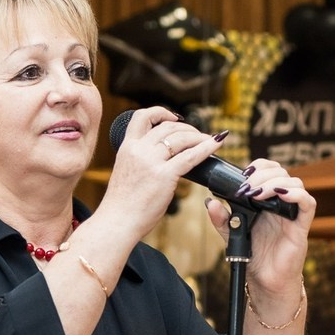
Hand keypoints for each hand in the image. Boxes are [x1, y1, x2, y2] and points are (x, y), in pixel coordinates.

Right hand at [100, 107, 229, 242]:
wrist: (117, 222)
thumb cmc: (122, 205)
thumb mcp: (126, 173)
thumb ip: (141, 162)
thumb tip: (162, 161)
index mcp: (126, 148)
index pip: (142, 117)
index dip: (160, 112)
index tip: (174, 118)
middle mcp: (138, 150)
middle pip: (167, 127)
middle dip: (186, 128)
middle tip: (197, 135)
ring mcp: (151, 162)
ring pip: (181, 138)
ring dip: (198, 136)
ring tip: (208, 140)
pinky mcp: (164, 175)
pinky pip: (191, 156)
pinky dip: (206, 147)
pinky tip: (217, 143)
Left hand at [204, 158, 314, 299]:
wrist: (265, 281)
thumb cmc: (253, 257)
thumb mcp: (231, 234)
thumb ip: (221, 218)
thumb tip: (210, 202)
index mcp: (266, 201)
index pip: (269, 171)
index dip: (258, 167)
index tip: (243, 175)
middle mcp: (281, 203)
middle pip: (281, 173)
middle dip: (263, 174)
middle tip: (247, 186)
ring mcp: (293, 213)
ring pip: (294, 183)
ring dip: (275, 183)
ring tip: (257, 193)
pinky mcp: (301, 226)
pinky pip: (308, 203)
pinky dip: (296, 194)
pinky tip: (281, 195)